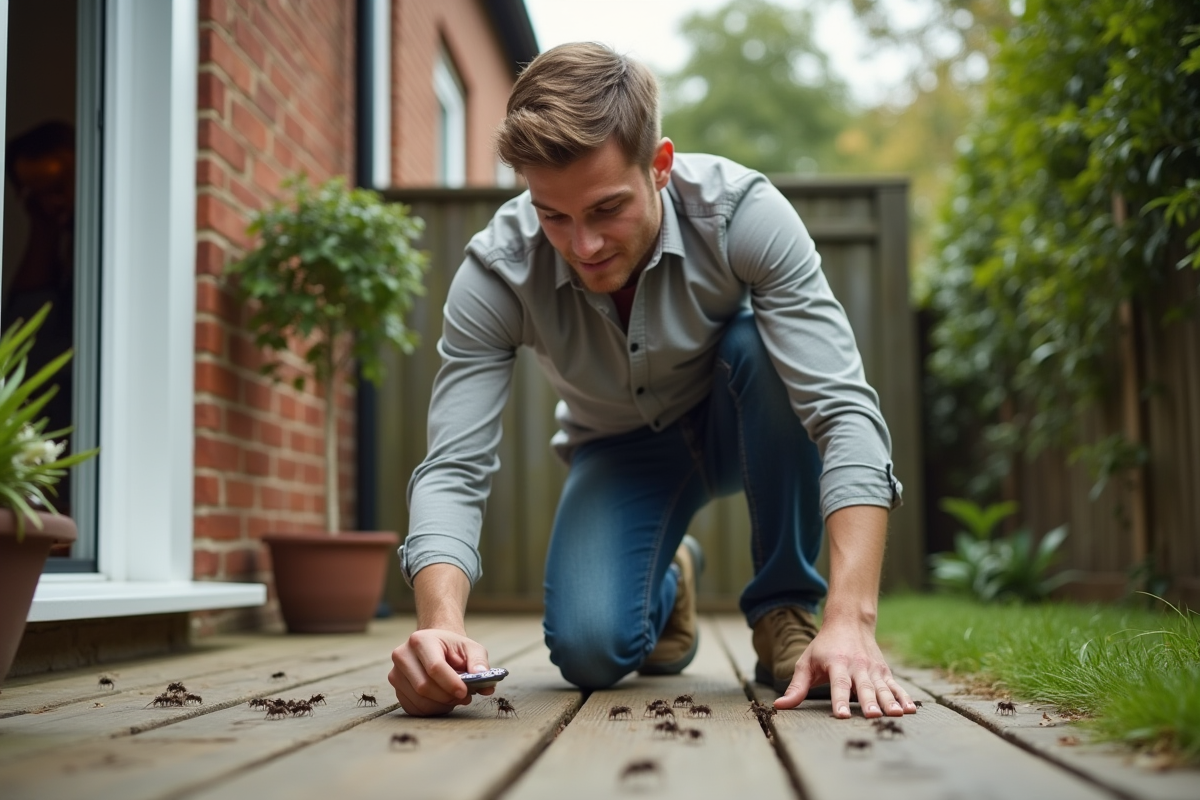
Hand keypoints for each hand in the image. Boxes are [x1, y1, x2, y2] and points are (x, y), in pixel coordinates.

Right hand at [388, 628, 492, 715]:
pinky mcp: (396, 690)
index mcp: (420, 640)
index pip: (434, 667)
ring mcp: (395, 673)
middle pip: (424, 686)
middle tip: (465, 697)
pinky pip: (414, 709)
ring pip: (419, 701)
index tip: (465, 692)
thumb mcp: (470, 648)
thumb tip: (484, 682)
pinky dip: (432, 710)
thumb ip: (479, 663)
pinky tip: (443, 701)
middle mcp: (402, 655)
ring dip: (442, 705)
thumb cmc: (453, 648)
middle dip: (447, 697)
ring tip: (455, 697)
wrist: (436, 646)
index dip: (451, 683)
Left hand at [773, 618, 915, 718]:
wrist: (849, 621)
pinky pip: (895, 686)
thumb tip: (780, 705)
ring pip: (882, 687)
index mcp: (836, 663)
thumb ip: (796, 686)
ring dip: (889, 702)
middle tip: (873, 716)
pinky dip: (904, 697)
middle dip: (869, 702)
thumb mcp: (807, 662)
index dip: (839, 700)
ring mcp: (873, 669)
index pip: (838, 684)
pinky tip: (910, 710)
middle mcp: (857, 666)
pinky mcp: (884, 672)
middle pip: (864, 687)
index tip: (842, 715)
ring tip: (896, 715)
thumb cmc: (823, 646)